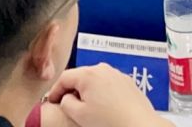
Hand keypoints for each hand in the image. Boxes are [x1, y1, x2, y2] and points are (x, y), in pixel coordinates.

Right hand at [42, 65, 168, 126]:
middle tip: (66, 105)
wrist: (139, 125)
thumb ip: (65, 102)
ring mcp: (117, 74)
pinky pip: (108, 84)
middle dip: (71, 90)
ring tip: (86, 108)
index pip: (64, 77)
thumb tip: (66, 97)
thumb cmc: (111, 121)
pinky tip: (102, 107)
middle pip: (80, 76)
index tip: (52, 101)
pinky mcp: (127, 82)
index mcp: (89, 74)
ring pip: (94, 80)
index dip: (55, 90)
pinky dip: (101, 93)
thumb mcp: (79, 114)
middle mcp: (104, 69)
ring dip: (87, 92)